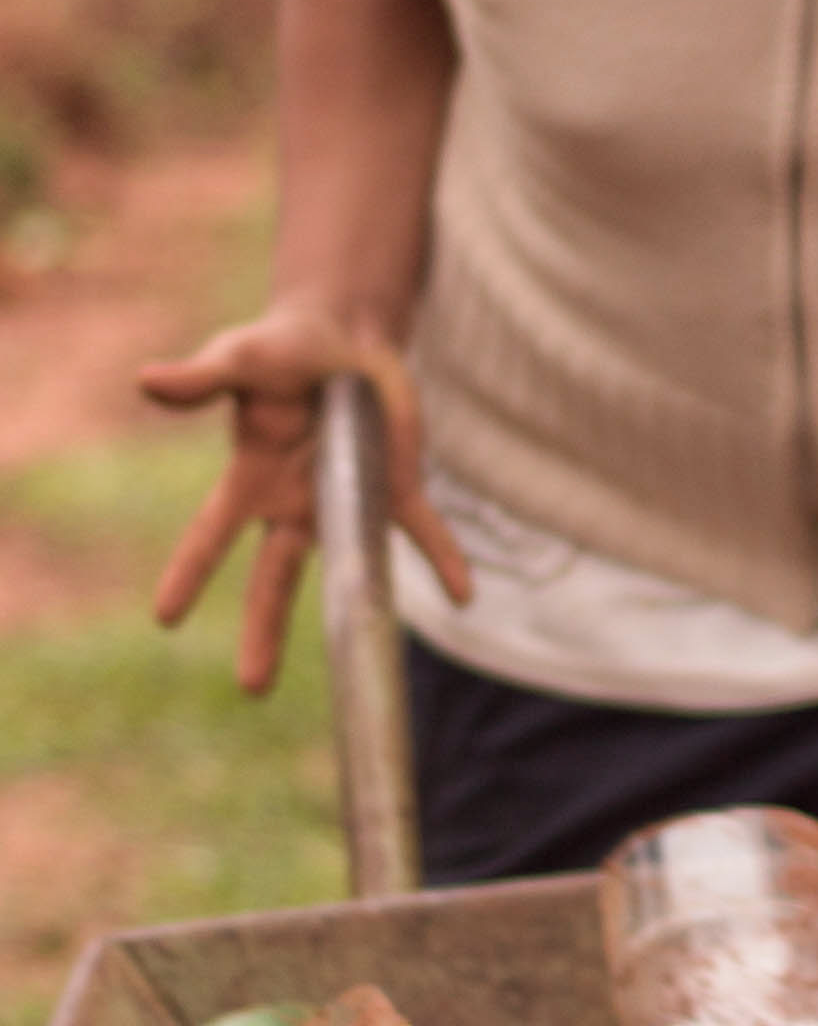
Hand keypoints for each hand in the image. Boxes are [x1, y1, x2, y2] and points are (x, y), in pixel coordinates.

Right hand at [136, 306, 471, 695]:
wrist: (342, 336)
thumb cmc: (279, 350)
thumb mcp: (238, 357)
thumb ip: (200, 378)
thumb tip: (146, 381)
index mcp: (251, 479)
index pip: (212, 534)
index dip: (190, 573)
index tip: (166, 618)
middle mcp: (294, 504)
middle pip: (274, 579)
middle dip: (263, 632)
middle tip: (252, 688)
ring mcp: (346, 501)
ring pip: (347, 571)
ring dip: (355, 613)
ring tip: (360, 663)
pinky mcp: (395, 487)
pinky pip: (422, 530)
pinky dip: (443, 559)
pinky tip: (464, 593)